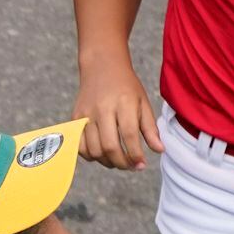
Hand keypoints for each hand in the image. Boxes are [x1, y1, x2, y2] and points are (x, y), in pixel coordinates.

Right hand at [74, 51, 160, 170]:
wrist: (102, 66)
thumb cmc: (126, 86)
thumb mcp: (143, 102)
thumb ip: (150, 128)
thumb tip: (159, 150)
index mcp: (124, 103)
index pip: (129, 135)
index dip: (135, 154)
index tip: (141, 165)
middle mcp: (103, 109)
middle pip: (110, 146)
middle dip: (121, 162)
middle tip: (130, 167)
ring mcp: (86, 115)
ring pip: (94, 150)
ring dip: (106, 161)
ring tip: (117, 161)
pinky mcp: (75, 119)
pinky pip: (79, 146)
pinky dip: (90, 156)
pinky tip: (101, 154)